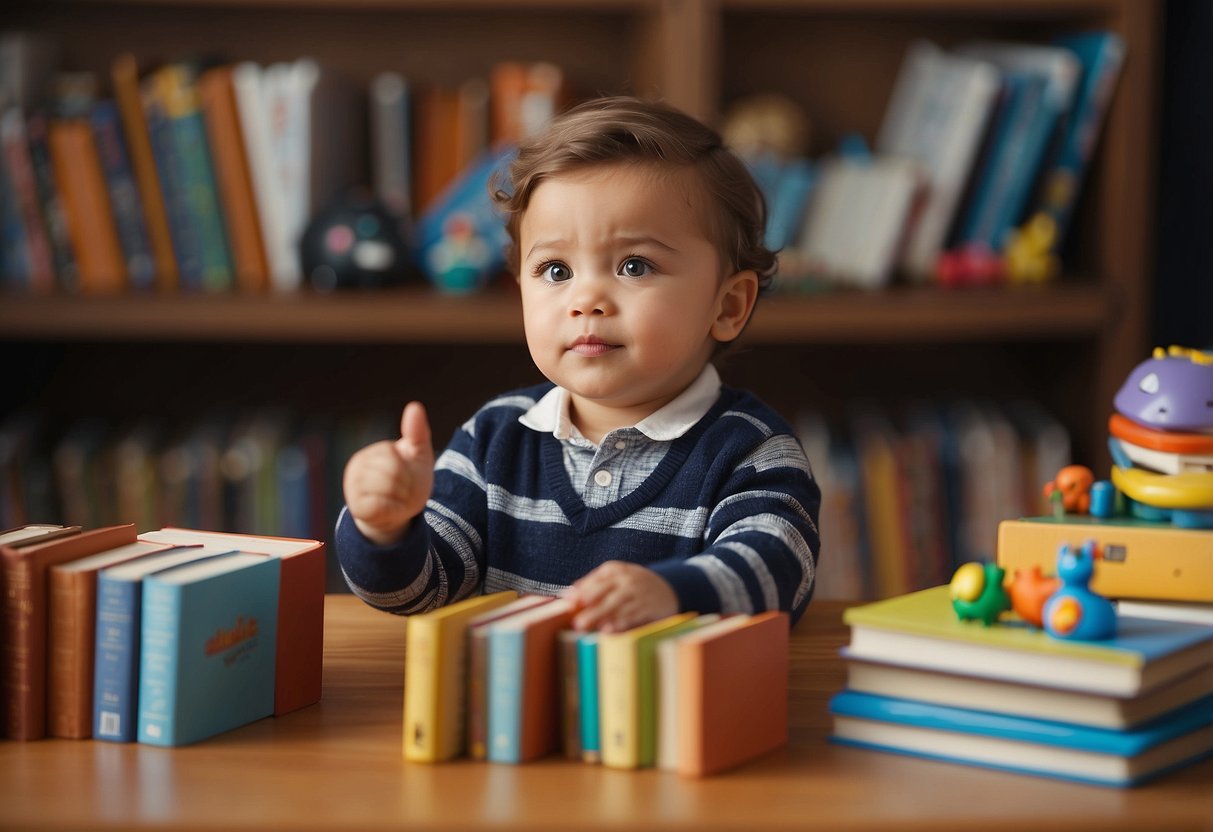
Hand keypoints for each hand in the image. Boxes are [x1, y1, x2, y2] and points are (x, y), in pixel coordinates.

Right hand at [342, 401, 434, 545]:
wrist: (401, 513)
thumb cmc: (410, 481)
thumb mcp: (419, 455)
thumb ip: (417, 432)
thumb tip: (414, 406)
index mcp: (373, 452)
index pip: (394, 456)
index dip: (409, 470)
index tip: (409, 476)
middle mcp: (358, 467)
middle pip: (392, 473)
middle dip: (408, 485)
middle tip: (406, 492)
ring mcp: (354, 488)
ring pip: (388, 489)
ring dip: (403, 498)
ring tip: (400, 499)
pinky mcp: (356, 508)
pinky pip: (381, 506)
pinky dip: (394, 510)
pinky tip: (392, 510)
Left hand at [564, 561, 677, 632]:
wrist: (670, 588)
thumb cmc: (634, 584)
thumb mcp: (616, 577)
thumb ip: (592, 583)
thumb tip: (568, 594)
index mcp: (615, 569)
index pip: (595, 580)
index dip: (581, 592)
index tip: (568, 602)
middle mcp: (626, 579)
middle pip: (603, 591)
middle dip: (588, 605)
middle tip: (574, 619)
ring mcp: (638, 593)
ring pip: (616, 604)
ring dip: (599, 615)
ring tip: (584, 625)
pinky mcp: (649, 607)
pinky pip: (632, 615)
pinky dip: (619, 623)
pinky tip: (608, 630)